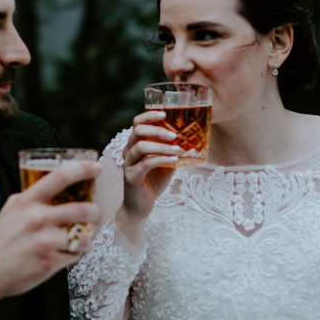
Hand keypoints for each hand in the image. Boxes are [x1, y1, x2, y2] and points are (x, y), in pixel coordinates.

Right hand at [0, 160, 101, 319]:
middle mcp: (37, 219)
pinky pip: (75, 256)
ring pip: (84, 237)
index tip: (96, 167)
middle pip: (83, 209)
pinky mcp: (48, 263)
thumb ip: (28, 200)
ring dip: (87, 239)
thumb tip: (47, 190)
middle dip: (96, 213)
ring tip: (81, 240)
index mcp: (27, 202)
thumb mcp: (9, 211)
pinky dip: (75, 255)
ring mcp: (44, 242)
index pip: (60, 177)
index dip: (83, 169)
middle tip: (96, 215)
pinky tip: (67, 254)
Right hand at [120, 110, 179, 225]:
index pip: (137, 122)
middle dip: (157, 129)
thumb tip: (191, 139)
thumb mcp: (166, 162)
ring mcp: (128, 164)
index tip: (165, 114)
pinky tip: (174, 161)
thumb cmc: (153, 181)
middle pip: (137, 131)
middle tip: (174, 134)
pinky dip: (161, 159)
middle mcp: (128, 151)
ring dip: (161, 146)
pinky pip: (145, 164)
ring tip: (177, 149)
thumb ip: (172, 150)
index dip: (149, 115)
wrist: (140, 205)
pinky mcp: (131, 177)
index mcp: (135, 144)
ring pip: (140, 146)